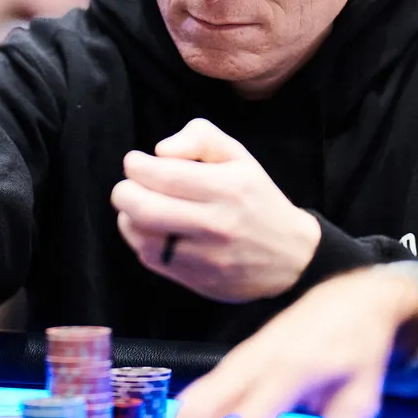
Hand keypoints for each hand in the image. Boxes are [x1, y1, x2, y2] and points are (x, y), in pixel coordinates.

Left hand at [112, 118, 320, 301]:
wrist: (292, 257)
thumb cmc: (256, 197)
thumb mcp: (238, 155)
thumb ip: (200, 137)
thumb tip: (160, 151)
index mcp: (228, 186)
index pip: (163, 174)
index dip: (136, 166)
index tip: (136, 163)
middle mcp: (217, 223)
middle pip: (144, 207)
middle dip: (124, 191)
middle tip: (128, 186)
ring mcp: (207, 256)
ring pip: (142, 236)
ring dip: (129, 217)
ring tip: (139, 207)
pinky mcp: (199, 280)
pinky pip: (152, 259)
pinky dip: (141, 240)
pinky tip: (150, 229)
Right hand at [147, 267, 417, 417]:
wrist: (348, 300)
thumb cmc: (357, 352)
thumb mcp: (359, 400)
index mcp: (290, 370)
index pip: (253, 417)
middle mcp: (254, 362)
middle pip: (204, 404)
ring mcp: (238, 359)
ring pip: (191, 398)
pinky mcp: (231, 363)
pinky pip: (197, 393)